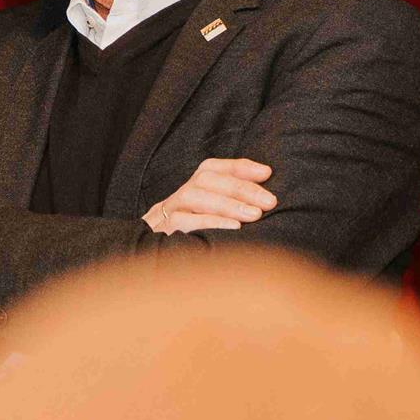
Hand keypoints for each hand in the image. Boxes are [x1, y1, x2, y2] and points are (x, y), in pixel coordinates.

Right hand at [143, 158, 275, 233]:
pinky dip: (210, 222)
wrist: (150, 251)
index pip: (215, 168)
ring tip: (254, 215)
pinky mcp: (162, 230)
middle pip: (206, 179)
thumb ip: (234, 201)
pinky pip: (184, 222)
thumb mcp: (213, 214)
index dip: (241, 168)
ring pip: (194, 196)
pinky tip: (233, 228)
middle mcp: (181, 194)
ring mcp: (168, 211)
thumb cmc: (194, 234)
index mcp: (194, 186)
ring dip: (227, 204)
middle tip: (269, 201)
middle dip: (240, 188)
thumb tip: (265, 193)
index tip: (267, 173)